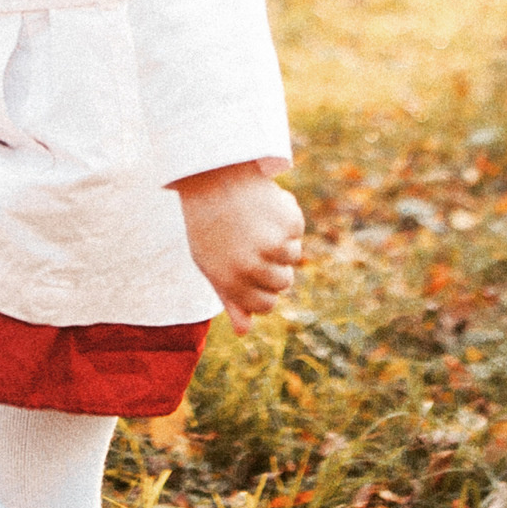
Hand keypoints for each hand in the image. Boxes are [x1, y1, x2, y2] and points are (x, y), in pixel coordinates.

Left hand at [170, 159, 303, 333]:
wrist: (212, 176)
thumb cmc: (208, 223)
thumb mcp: (211, 263)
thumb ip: (230, 299)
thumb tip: (244, 331)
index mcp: (231, 281)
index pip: (265, 305)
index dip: (263, 290)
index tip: (253, 271)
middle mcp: (253, 267)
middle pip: (283, 282)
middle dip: (273, 265)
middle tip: (251, 240)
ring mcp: (273, 245)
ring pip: (293, 257)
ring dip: (281, 241)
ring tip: (255, 222)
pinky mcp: (288, 223)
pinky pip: (297, 231)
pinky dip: (286, 218)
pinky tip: (264, 206)